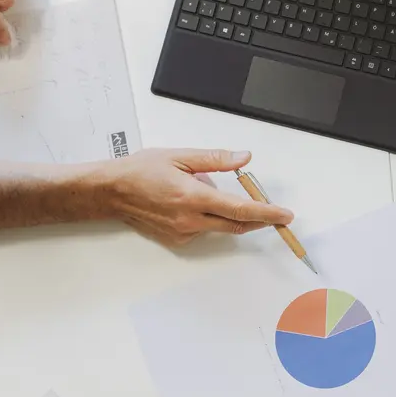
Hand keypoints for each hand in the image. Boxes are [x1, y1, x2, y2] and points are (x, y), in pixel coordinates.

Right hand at [99, 148, 293, 246]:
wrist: (111, 192)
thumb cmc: (141, 171)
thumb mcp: (180, 156)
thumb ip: (216, 159)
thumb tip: (243, 158)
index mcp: (193, 197)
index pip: (240, 209)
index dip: (266, 213)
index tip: (284, 215)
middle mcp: (190, 220)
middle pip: (237, 224)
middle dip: (259, 219)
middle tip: (274, 210)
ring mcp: (183, 233)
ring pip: (221, 226)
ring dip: (229, 212)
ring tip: (206, 190)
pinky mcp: (177, 240)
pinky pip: (204, 229)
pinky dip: (209, 217)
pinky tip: (192, 202)